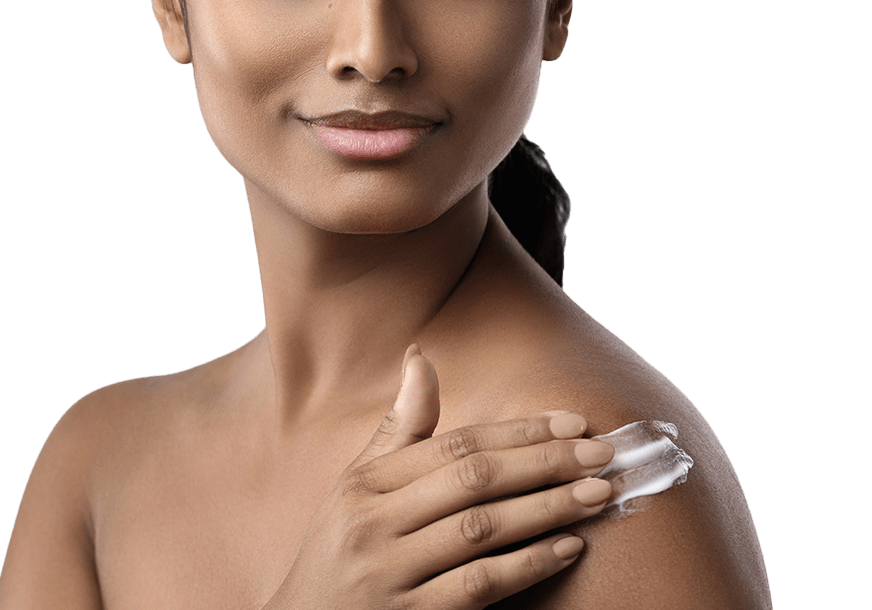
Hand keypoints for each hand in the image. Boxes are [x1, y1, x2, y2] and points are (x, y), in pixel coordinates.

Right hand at [264, 345, 613, 608]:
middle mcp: (373, 523)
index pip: (453, 443)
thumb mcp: (356, 489)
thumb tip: (422, 356)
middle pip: (473, 479)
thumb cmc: (339, 552)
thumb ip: (399, 429)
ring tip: (597, 494)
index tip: (573, 422)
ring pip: (481, 529)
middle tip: (602, 454)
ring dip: (547, 508)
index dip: (518, 430)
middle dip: (544, 462)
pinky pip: (479, 585)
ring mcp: (390, 575)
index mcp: (364, 484)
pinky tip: (567, 548)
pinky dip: (528, 564)